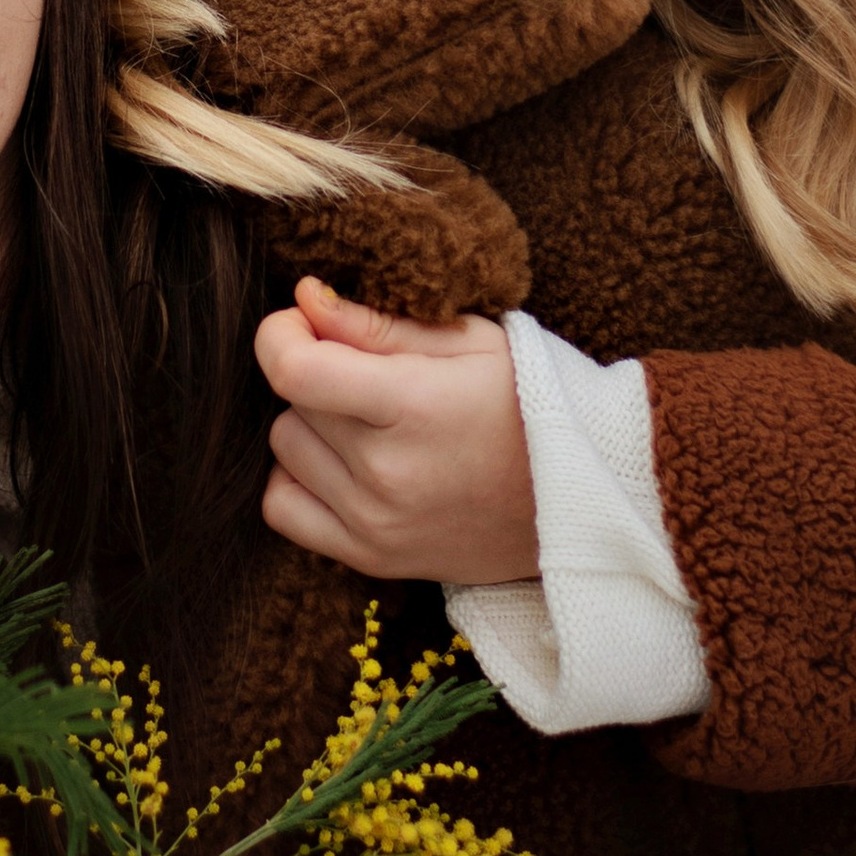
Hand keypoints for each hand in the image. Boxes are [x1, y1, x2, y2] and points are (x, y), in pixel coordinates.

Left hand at [256, 278, 538, 587]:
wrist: (575, 501)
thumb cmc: (527, 405)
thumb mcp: (470, 342)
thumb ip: (379, 323)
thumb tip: (303, 298)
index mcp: (414, 405)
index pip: (294, 370)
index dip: (280, 334)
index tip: (302, 322)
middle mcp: (387, 471)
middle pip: (292, 403)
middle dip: (317, 375)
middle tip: (369, 376)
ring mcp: (374, 522)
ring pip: (285, 449)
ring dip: (311, 427)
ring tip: (368, 424)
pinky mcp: (370, 557)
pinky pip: (283, 509)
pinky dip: (297, 480)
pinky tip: (340, 465)